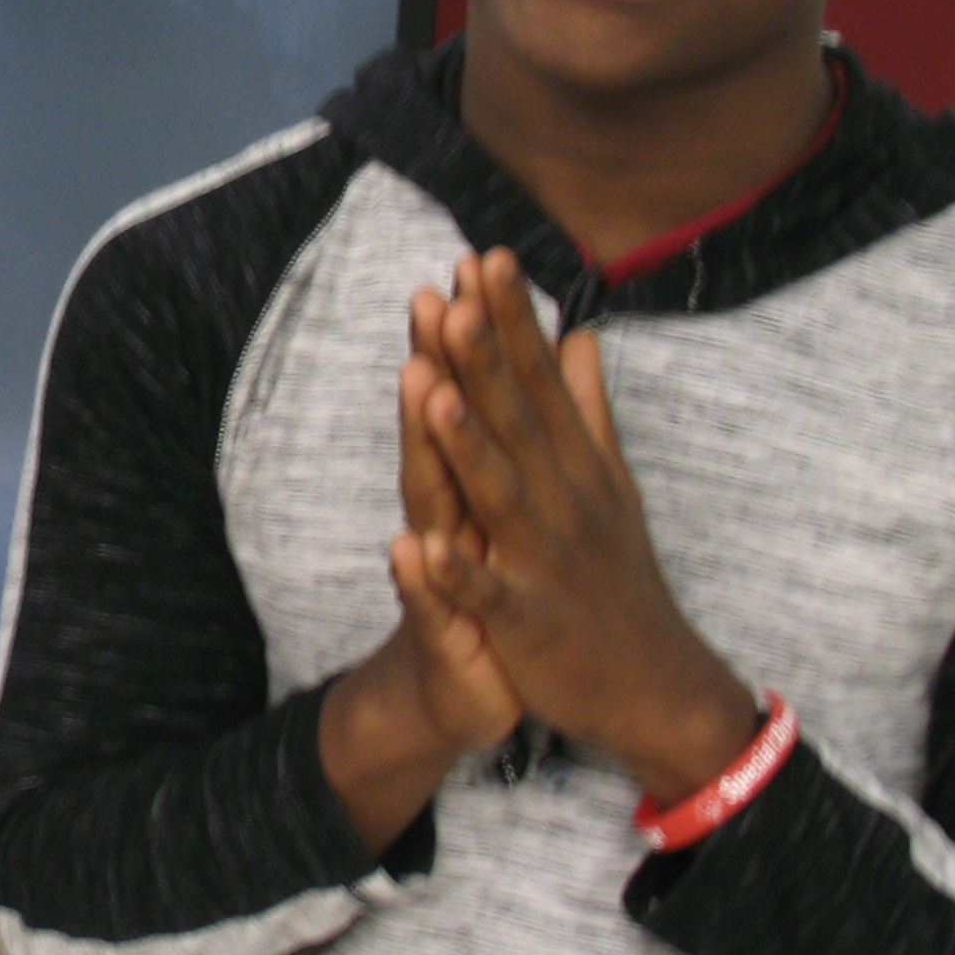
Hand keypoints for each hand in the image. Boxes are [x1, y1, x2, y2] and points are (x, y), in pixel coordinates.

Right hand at [315, 301, 525, 856]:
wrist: (459, 692)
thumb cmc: (494, 591)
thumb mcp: (511, 507)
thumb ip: (521, 434)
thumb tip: (547, 361)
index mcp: (475, 481)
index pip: (472, 397)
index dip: (476, 333)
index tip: (479, 262)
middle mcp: (447, 511)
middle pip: (438, 430)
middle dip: (437, 364)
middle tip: (432, 297)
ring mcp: (437, 564)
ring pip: (428, 499)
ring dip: (421, 444)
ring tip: (417, 387)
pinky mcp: (440, 626)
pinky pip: (429, 598)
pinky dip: (420, 575)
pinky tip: (408, 546)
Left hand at [415, 251, 761, 805]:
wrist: (657, 686)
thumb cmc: (619, 577)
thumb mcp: (611, 482)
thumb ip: (588, 408)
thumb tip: (580, 335)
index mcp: (577, 466)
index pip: (540, 380)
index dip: (511, 320)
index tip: (483, 256)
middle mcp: (565, 501)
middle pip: (519, 421)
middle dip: (485, 357)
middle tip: (455, 290)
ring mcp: (548, 561)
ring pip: (501, 495)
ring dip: (469, 444)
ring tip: (432, 388)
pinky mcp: (530, 622)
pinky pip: (488, 596)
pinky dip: (458, 574)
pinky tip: (422, 545)